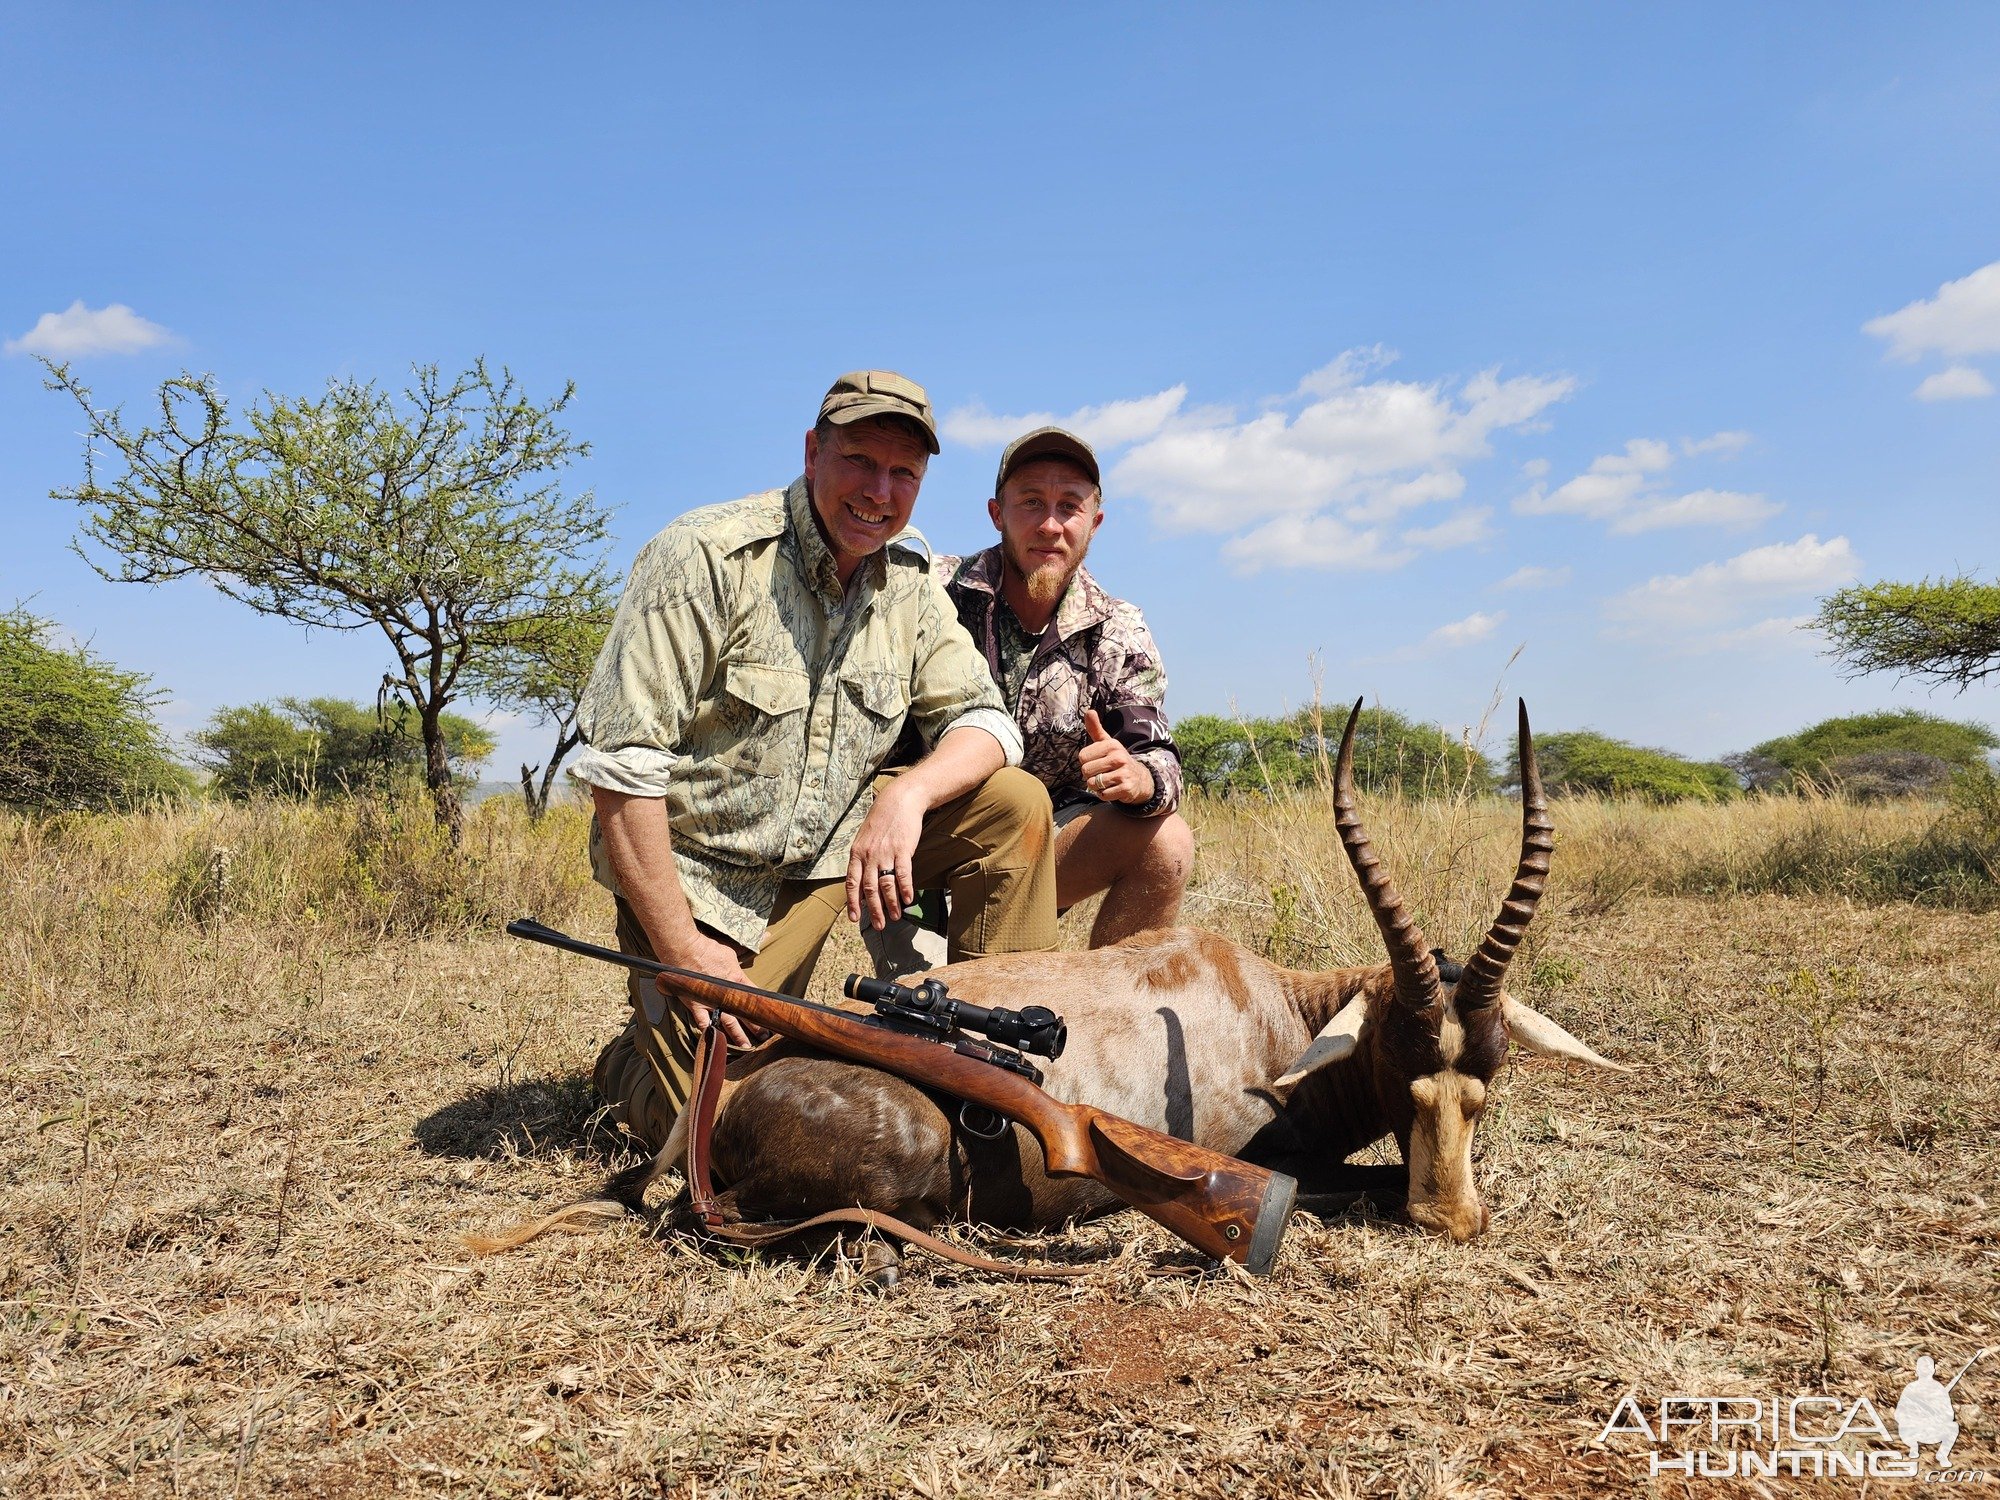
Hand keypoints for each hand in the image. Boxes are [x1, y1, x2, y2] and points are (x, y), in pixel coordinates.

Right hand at [654, 929, 757, 1049]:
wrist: (685, 949)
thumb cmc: (708, 949)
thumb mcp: (732, 950)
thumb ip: (748, 949)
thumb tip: (768, 936)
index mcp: (737, 980)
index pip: (755, 998)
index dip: (764, 1009)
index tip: (773, 1018)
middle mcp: (726, 994)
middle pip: (745, 1014)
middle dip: (756, 1027)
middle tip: (765, 1037)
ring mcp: (711, 1001)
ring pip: (728, 1022)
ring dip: (737, 1035)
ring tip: (746, 1046)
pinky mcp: (696, 1004)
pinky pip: (703, 1021)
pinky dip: (708, 1031)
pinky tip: (715, 1041)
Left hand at [846, 776, 926, 929]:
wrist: (899, 800)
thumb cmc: (882, 821)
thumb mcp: (864, 838)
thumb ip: (862, 860)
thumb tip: (861, 882)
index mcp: (857, 853)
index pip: (851, 883)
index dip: (853, 902)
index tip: (855, 919)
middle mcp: (869, 855)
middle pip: (869, 889)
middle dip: (874, 910)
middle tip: (879, 926)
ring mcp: (886, 853)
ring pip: (886, 885)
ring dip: (891, 904)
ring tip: (896, 917)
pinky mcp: (902, 849)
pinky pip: (903, 874)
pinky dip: (905, 889)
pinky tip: (908, 900)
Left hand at [1077, 709, 1154, 805]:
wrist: (1139, 778)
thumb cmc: (1117, 760)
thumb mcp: (1107, 743)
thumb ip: (1095, 729)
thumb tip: (1089, 711)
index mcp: (1112, 745)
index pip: (1082, 757)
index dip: (1086, 762)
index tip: (1097, 762)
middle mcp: (1118, 757)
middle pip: (1086, 771)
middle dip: (1090, 775)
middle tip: (1101, 773)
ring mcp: (1123, 773)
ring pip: (1093, 784)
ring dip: (1096, 786)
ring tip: (1106, 781)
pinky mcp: (1126, 788)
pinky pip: (1103, 794)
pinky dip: (1104, 794)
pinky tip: (1112, 789)